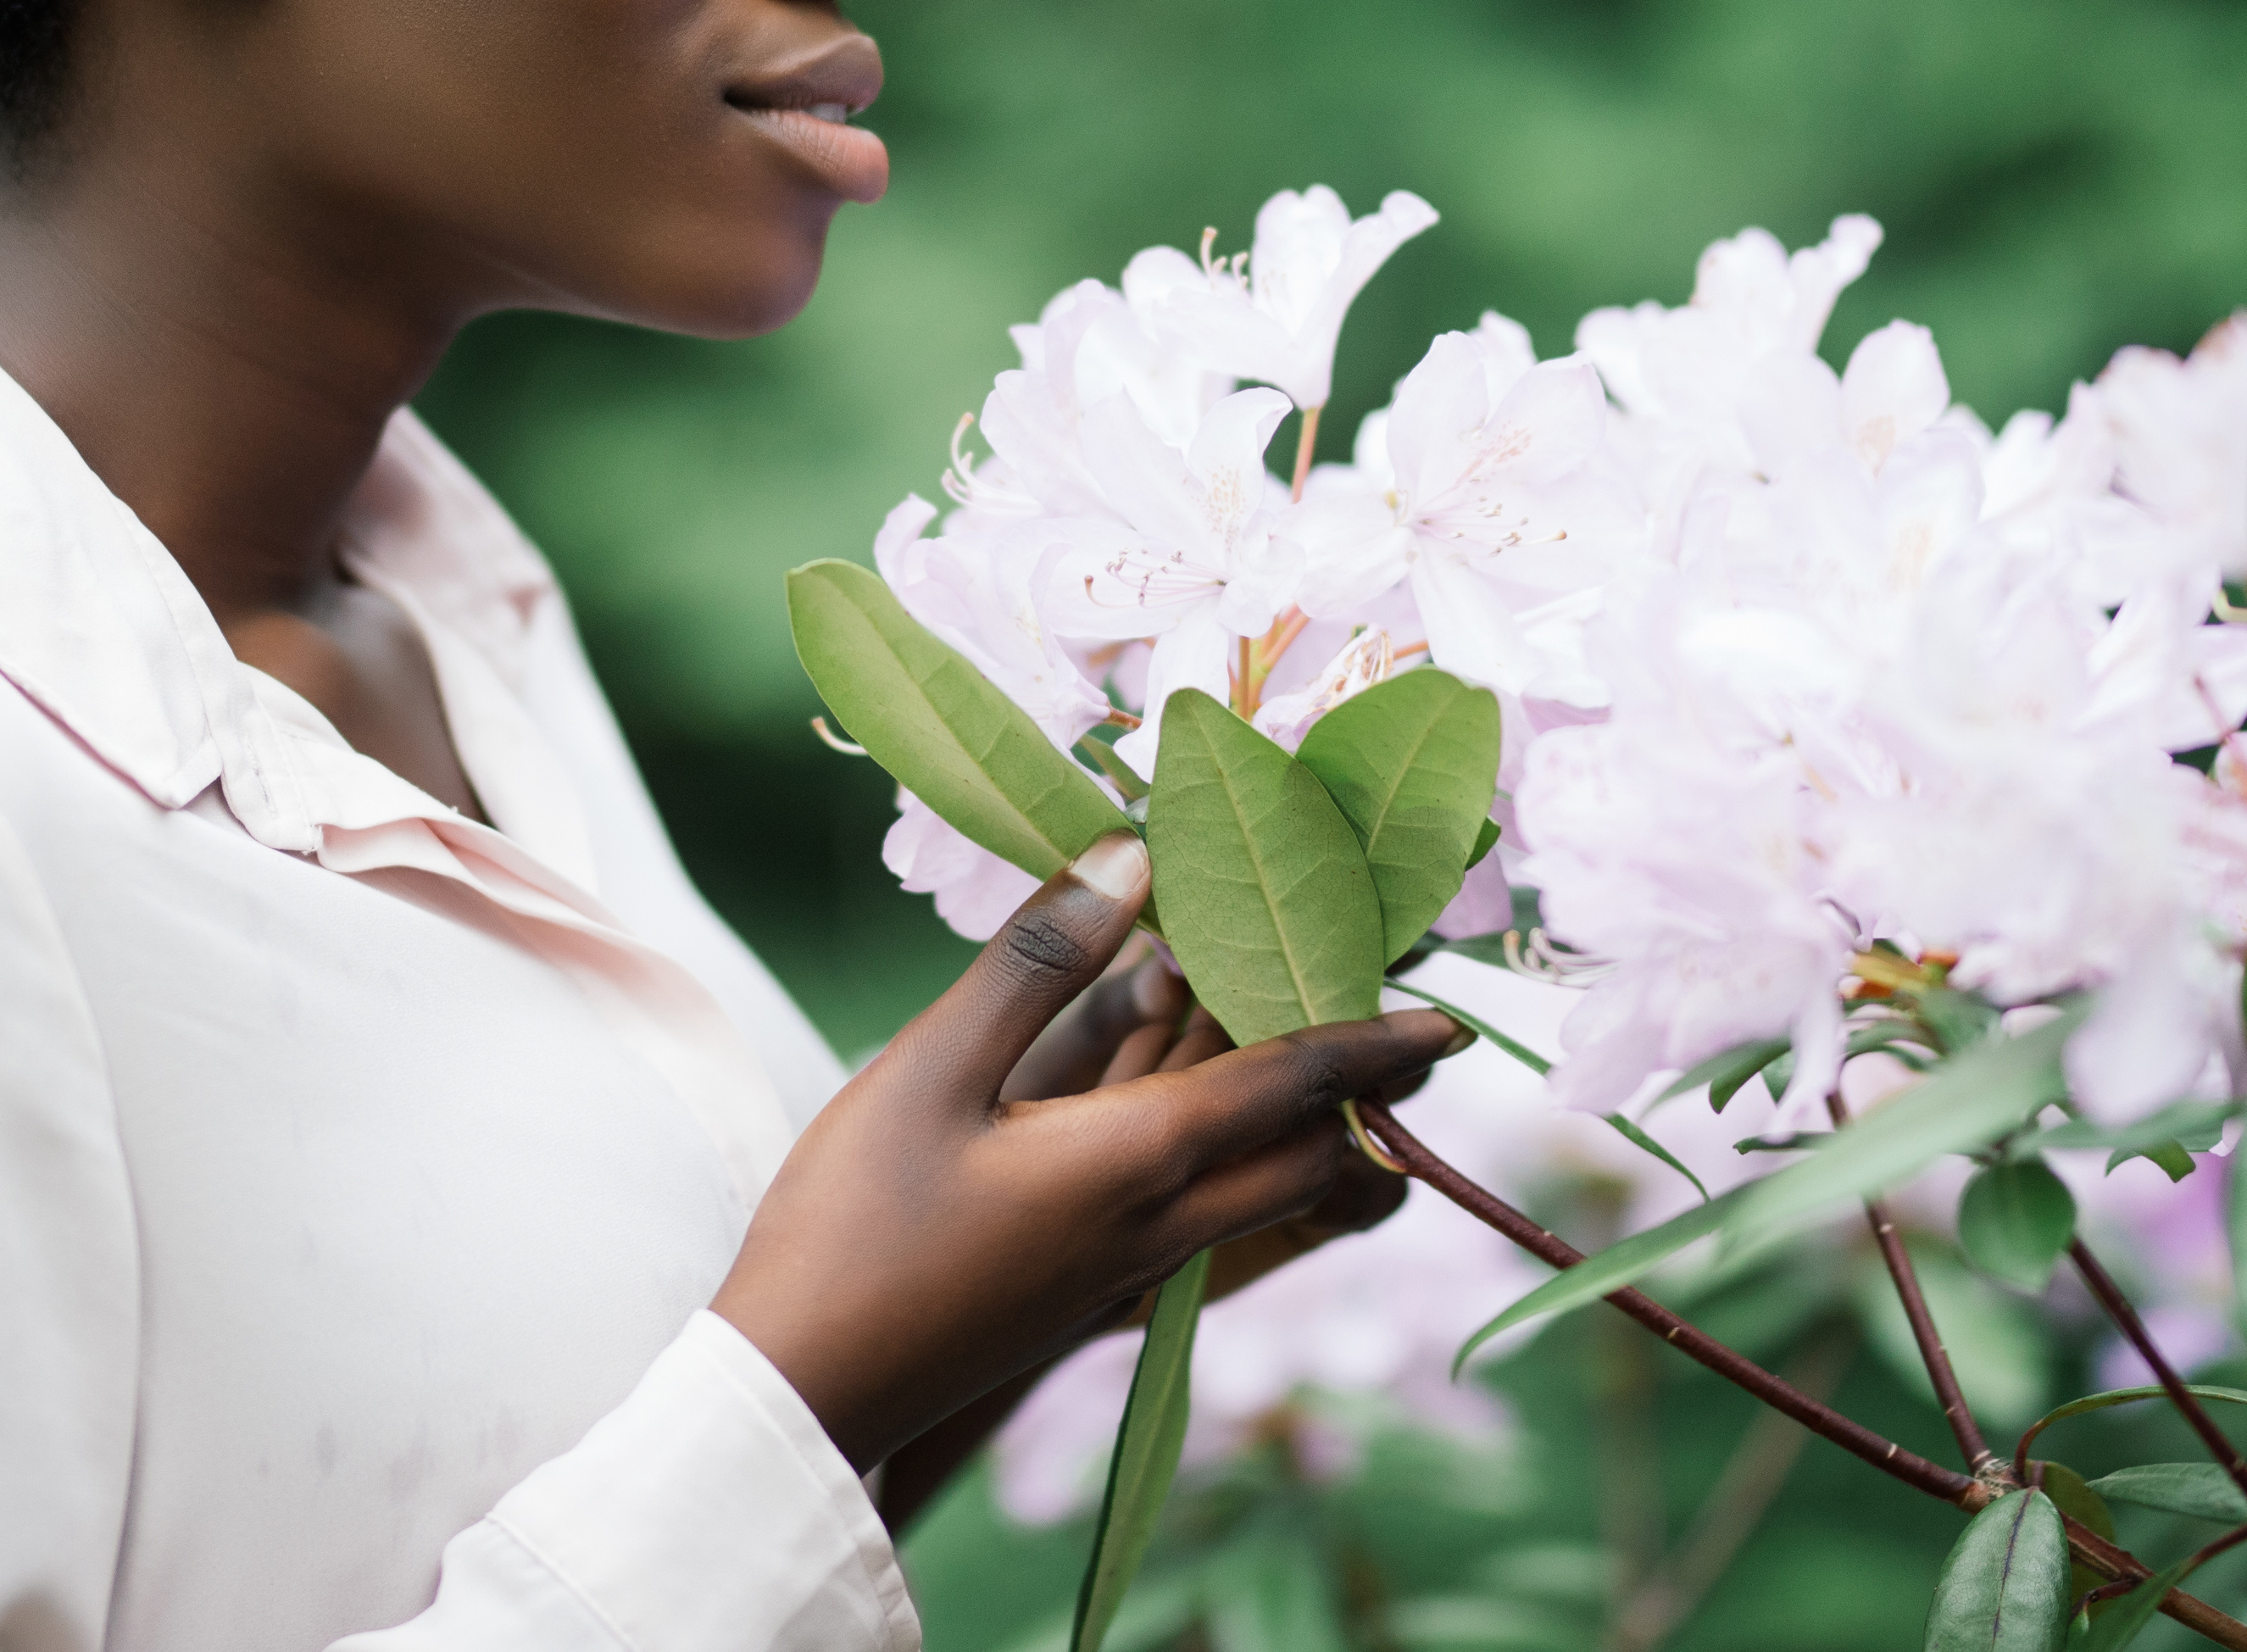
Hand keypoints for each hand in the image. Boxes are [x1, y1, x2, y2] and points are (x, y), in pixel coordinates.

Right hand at [713, 832, 1464, 1474]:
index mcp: (1138, 1163)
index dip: (1370, 1043)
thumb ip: (1039, 959)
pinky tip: (1170, 1103)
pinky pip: (1205, 1216)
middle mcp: (1159, 1226)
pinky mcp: (1088, 1296)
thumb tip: (1135, 853)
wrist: (799, 1393)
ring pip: (1259, 1192)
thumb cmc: (853, 1225)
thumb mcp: (932, 1068)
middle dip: (1353, 1089)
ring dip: (1293, 1121)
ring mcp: (1127, 1272)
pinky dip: (1229, 1153)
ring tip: (1281, 1038)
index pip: (1292, 1085)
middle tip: (1373, 1015)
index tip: (1447, 1021)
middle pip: (1307, 1154)